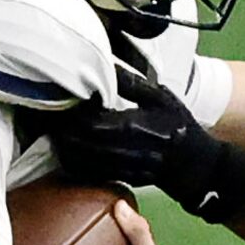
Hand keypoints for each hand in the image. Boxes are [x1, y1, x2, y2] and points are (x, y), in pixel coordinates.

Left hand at [47, 66, 244, 222]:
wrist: (196, 165)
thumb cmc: (179, 125)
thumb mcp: (161, 97)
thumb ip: (132, 83)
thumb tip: (106, 64)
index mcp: (135, 125)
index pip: (93, 121)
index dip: (72, 115)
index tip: (60, 103)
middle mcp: (127, 149)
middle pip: (83, 143)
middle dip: (63, 132)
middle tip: (48, 119)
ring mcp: (125, 168)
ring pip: (84, 161)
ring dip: (66, 149)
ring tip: (53, 135)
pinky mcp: (123, 179)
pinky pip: (93, 174)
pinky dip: (77, 164)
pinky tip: (68, 153)